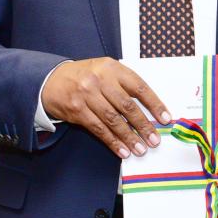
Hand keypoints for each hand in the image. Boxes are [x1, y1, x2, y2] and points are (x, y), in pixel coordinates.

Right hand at [40, 57, 170, 157]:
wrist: (52, 79)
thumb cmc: (87, 76)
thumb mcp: (107, 71)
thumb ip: (126, 85)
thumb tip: (151, 110)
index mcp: (112, 67)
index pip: (139, 87)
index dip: (154, 104)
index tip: (165, 119)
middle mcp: (99, 80)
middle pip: (127, 106)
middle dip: (143, 125)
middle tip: (154, 139)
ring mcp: (86, 95)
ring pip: (113, 120)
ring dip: (129, 137)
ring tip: (141, 149)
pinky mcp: (76, 110)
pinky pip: (98, 129)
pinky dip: (112, 141)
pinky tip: (122, 150)